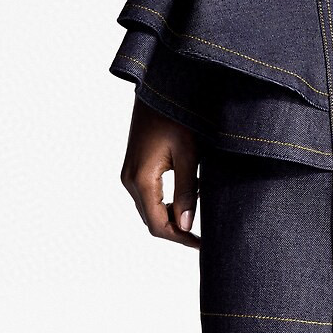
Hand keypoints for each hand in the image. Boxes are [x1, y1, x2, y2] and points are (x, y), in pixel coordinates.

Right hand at [120, 96, 201, 247]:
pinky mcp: (134, 166)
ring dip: (170, 216)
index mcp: (142, 180)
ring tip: (197, 214)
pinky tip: (186, 195)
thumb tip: (186, 225)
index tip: (202, 244)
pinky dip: (165, 202)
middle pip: (151, 220)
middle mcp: (130, 180)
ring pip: (149, 209)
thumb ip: (187, 190)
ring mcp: (129, 173)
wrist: (158, 87)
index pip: (158, 225)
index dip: (180, 238)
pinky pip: (147, 195)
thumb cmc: (175, 116)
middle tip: (203, 235)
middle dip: (176, 230)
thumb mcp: (188, 153)